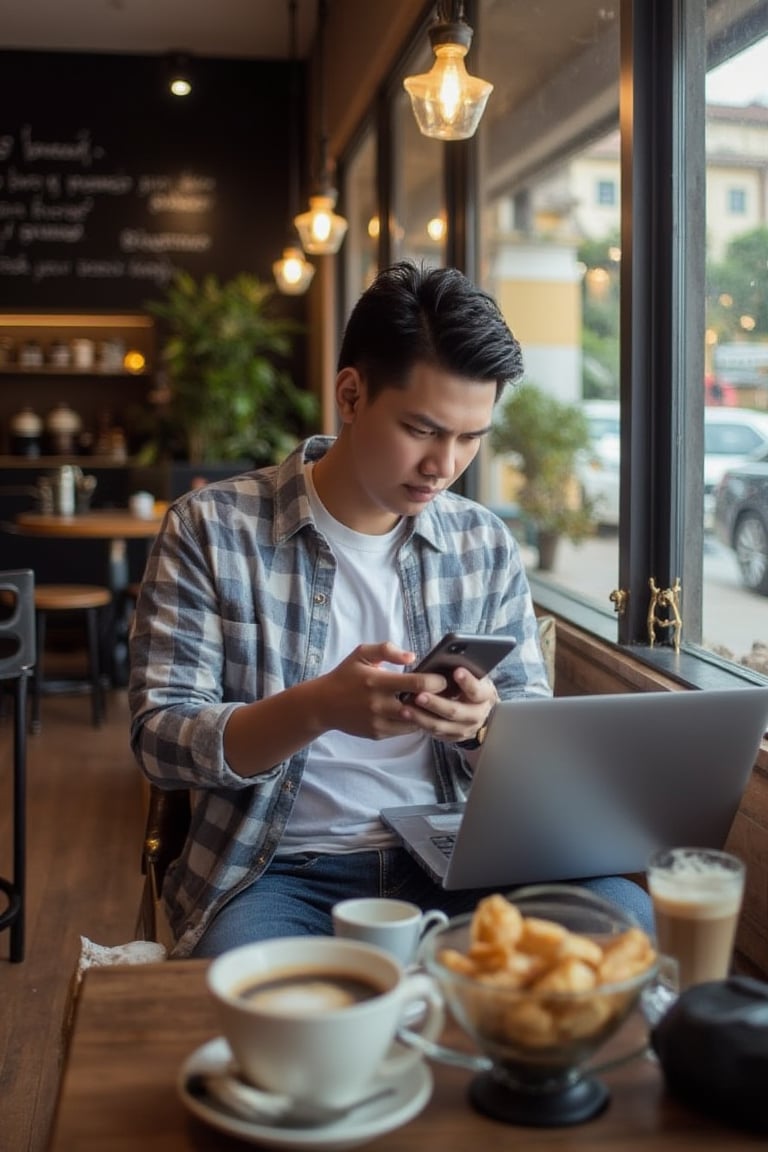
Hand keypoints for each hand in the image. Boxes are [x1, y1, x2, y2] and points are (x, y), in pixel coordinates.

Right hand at [313, 641, 448, 739]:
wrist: (323, 705)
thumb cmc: (345, 676)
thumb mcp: (361, 654)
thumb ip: (386, 650)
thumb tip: (412, 656)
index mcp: (377, 682)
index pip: (417, 684)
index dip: (436, 681)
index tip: (444, 678)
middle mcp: (379, 704)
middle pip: (419, 706)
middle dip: (437, 700)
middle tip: (448, 694)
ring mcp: (379, 721)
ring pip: (415, 722)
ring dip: (427, 713)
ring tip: (437, 704)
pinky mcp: (378, 733)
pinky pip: (404, 730)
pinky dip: (414, 722)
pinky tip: (419, 713)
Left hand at [398, 667, 498, 743]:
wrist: (478, 708)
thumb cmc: (470, 685)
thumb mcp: (472, 675)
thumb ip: (461, 669)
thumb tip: (444, 658)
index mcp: (484, 695)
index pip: (477, 690)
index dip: (467, 681)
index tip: (457, 671)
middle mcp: (477, 715)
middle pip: (455, 711)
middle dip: (436, 703)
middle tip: (420, 695)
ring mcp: (465, 729)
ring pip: (442, 725)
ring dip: (422, 717)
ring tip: (405, 708)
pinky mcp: (453, 737)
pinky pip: (435, 733)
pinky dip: (420, 724)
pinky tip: (406, 716)